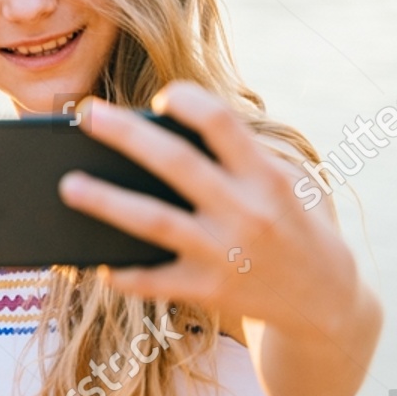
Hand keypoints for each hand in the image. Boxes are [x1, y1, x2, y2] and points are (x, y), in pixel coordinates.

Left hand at [57, 83, 376, 395]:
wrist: (327, 300)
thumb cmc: (294, 225)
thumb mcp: (291, 184)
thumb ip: (244, 156)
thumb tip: (174, 129)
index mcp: (266, 177)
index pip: (224, 125)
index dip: (190, 103)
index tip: (161, 94)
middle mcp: (246, 212)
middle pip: (177, 165)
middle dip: (128, 136)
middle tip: (86, 115)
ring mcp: (225, 254)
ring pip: (154, 222)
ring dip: (106, 203)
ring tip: (69, 186)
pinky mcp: (209, 290)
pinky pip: (155, 281)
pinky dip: (124, 274)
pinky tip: (96, 263)